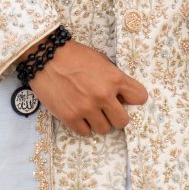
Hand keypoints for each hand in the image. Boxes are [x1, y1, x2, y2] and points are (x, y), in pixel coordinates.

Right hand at [28, 39, 147, 136]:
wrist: (48, 58)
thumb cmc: (76, 56)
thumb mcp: (102, 61)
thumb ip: (115, 79)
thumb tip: (124, 97)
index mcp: (114, 78)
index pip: (140, 97)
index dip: (135, 99)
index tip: (127, 99)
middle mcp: (103, 95)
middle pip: (123, 121)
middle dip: (117, 116)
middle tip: (109, 110)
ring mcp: (86, 108)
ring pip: (104, 129)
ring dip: (100, 122)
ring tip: (92, 111)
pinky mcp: (70, 117)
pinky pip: (86, 132)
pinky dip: (84, 125)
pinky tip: (80, 114)